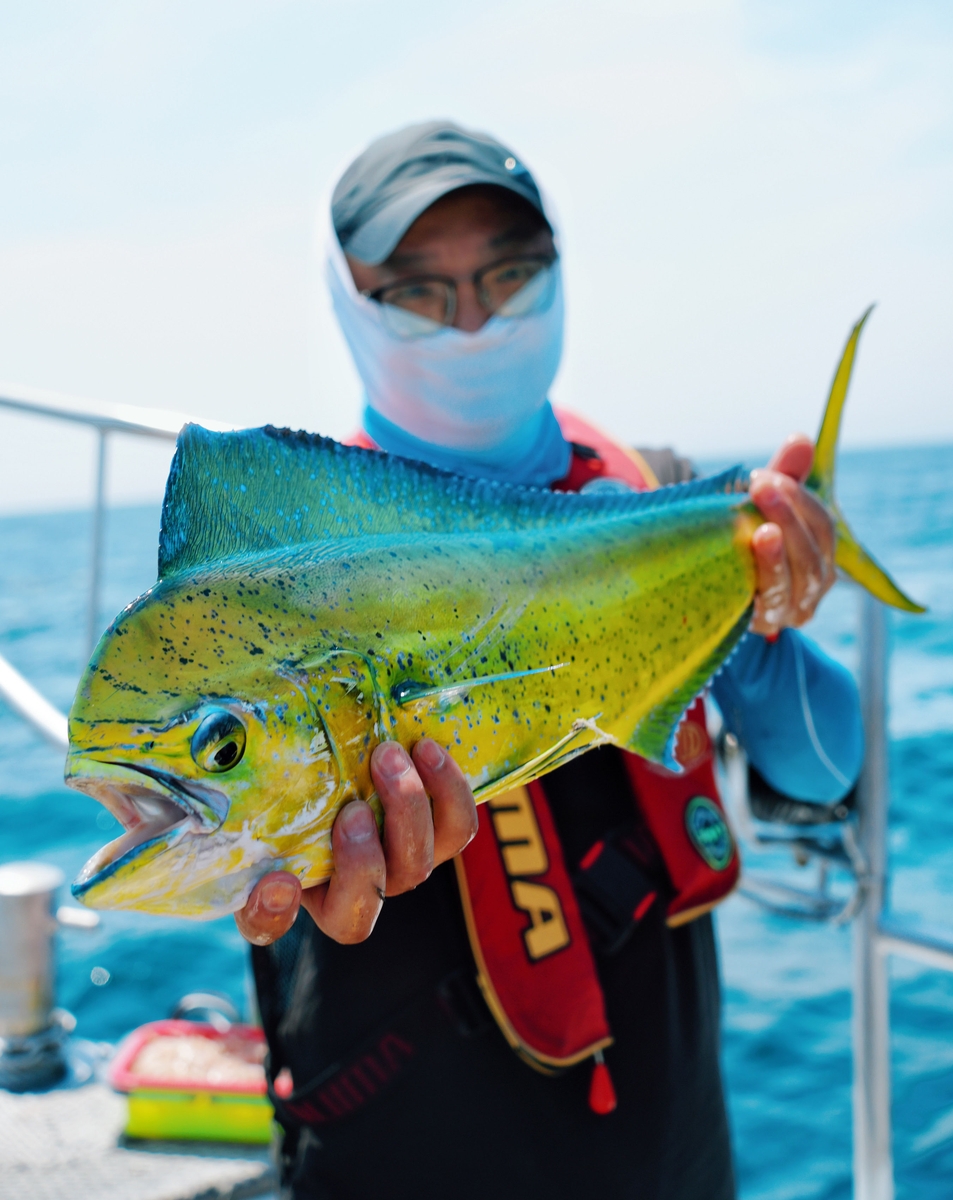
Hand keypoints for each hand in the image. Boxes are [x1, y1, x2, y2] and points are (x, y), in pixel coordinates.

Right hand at [234, 739, 477, 946]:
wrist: (349, 758)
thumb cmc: (288, 777)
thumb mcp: (249, 785)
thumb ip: (216, 790)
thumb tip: (180, 769)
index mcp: (286, 889)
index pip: (266, 924)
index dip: (271, 913)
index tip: (276, 881)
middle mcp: (347, 892)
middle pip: (361, 905)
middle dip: (361, 861)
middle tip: (353, 809)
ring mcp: (395, 866)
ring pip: (416, 867)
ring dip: (408, 813)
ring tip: (392, 757)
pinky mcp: (435, 834)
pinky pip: (455, 828)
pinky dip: (448, 791)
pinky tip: (427, 749)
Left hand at [748, 434, 835, 635]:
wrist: (703, 584)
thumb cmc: (740, 538)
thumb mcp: (760, 506)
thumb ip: (783, 476)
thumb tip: (801, 439)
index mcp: (821, 552)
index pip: (822, 525)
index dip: (799, 499)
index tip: (764, 476)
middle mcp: (816, 584)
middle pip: (814, 550)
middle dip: (789, 515)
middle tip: (758, 485)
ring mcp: (795, 608)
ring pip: (799, 577)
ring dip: (780, 550)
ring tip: (763, 528)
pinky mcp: (768, 624)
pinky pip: (773, 602)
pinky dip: (766, 577)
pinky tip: (754, 555)